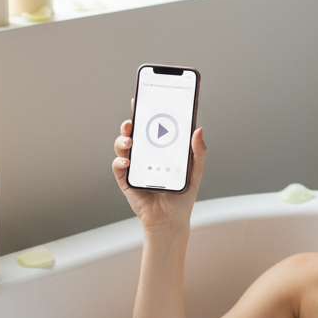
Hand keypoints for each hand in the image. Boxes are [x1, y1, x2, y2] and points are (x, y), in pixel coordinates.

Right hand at [112, 98, 206, 230]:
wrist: (171, 221)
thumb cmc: (182, 196)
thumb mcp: (194, 171)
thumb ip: (198, 151)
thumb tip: (199, 129)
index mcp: (160, 149)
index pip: (152, 125)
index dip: (146, 111)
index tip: (144, 97)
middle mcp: (145, 154)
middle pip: (134, 133)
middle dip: (131, 122)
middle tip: (134, 119)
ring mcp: (134, 166)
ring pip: (123, 147)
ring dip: (123, 140)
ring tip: (130, 140)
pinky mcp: (126, 181)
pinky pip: (119, 168)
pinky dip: (120, 162)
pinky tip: (127, 161)